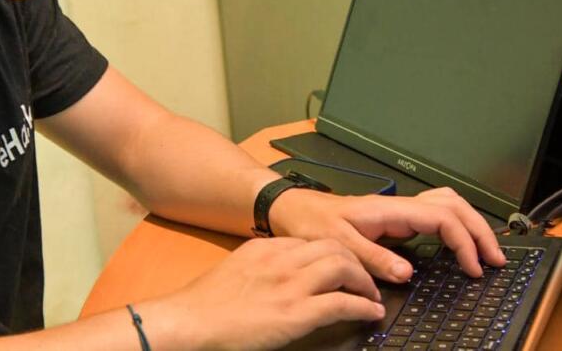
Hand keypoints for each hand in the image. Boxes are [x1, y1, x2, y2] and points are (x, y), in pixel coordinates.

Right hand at [149, 237, 385, 350]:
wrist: (191, 321)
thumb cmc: (205, 303)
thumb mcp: (236, 270)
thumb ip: (261, 267)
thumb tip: (279, 277)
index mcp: (266, 248)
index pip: (311, 241)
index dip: (333, 252)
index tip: (341, 265)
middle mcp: (282, 260)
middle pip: (334, 246)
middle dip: (355, 261)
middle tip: (363, 279)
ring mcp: (290, 285)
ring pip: (343, 267)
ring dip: (364, 281)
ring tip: (370, 295)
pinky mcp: (296, 313)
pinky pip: (342, 303)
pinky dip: (363, 307)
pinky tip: (371, 313)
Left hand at [268, 186, 507, 282]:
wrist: (291, 208)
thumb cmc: (309, 221)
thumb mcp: (337, 243)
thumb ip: (372, 259)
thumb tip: (407, 273)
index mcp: (389, 210)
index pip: (442, 217)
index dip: (464, 241)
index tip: (473, 267)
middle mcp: (398, 206)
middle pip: (454, 205)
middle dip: (479, 229)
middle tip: (495, 259)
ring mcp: (397, 210)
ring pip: (446, 204)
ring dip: (469, 224)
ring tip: (484, 251)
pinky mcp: (394, 218)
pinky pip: (434, 214)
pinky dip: (453, 225)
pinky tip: (456, 244)